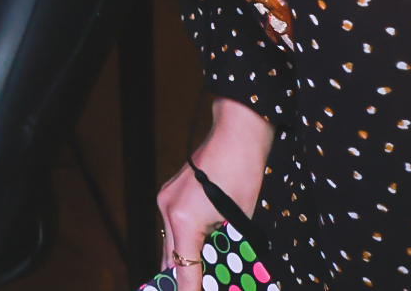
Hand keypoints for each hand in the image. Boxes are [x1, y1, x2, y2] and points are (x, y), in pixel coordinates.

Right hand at [158, 97, 271, 288]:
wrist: (236, 135)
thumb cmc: (244, 175)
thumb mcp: (239, 222)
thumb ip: (225, 249)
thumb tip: (220, 270)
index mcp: (184, 221)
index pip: (184, 270)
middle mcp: (168, 211)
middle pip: (170, 259)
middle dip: (183, 278)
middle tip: (197, 289)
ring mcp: (166, 200)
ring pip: (170, 243)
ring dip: (183, 260)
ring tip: (199, 276)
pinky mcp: (170, 193)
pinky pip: (173, 227)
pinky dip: (184, 241)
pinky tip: (197, 250)